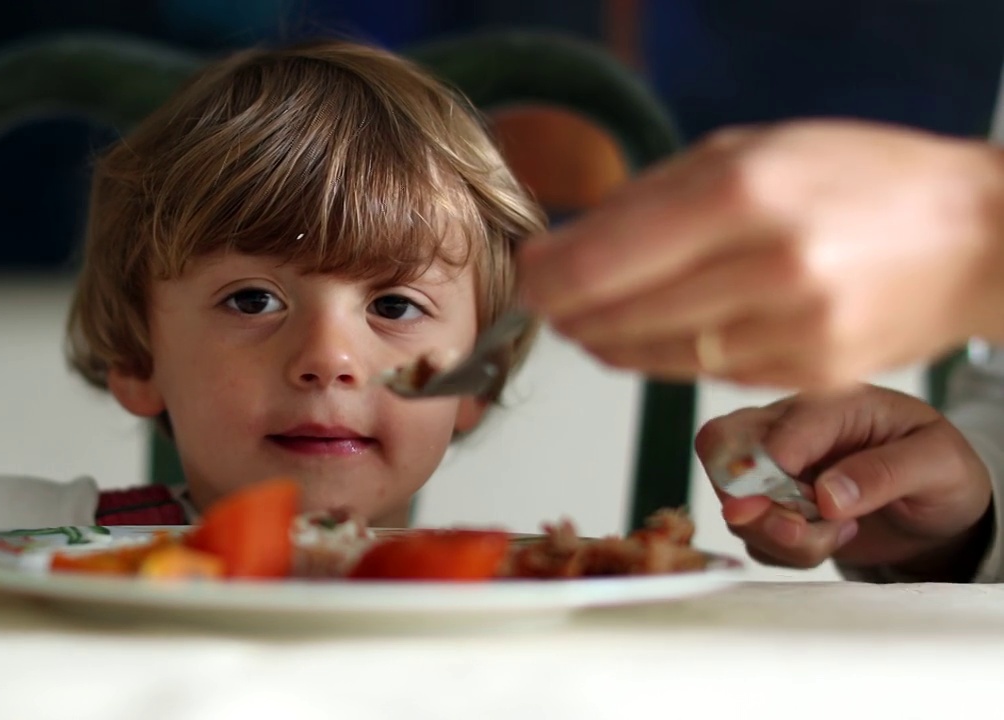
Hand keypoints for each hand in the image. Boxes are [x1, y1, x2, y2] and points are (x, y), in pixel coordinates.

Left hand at [518, 120, 1003, 388]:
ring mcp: (789, 331)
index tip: (526, 275)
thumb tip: (564, 244)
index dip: (548, 278)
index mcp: (744, 191)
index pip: (603, 260)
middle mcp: (766, 267)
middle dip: (565, 313)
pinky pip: (700, 375)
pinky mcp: (803, 376)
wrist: (975, 239)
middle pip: (617, 316)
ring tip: (586, 320)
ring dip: (604, 341)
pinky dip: (660, 357)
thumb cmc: (860, 179)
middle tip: (545, 301)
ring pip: (650, 356)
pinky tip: (649, 335)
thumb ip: (652, 197)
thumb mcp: (752, 148)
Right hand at [694, 385, 993, 579]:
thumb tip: (827, 496)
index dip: (776, 472)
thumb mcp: (939, 463)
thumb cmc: (939, 468)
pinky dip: (785, 550)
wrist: (939, 506)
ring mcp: (771, 464)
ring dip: (781, 535)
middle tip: (803, 527)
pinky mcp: (769, 503)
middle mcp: (788, 426)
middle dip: (752, 500)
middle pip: (720, 445)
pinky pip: (750, 534)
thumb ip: (885, 472)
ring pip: (733, 500)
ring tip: (840, 531)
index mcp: (829, 402)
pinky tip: (830, 535)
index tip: (813, 505)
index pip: (774, 429)